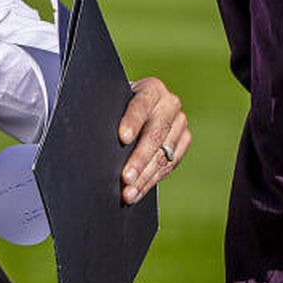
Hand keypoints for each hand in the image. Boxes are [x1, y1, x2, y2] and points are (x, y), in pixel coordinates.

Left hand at [117, 76, 188, 204]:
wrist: (136, 111)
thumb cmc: (118, 107)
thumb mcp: (114, 103)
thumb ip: (111, 113)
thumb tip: (98, 136)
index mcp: (151, 89)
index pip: (142, 105)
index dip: (132, 121)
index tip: (122, 138)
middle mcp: (170, 103)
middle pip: (155, 133)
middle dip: (139, 159)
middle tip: (126, 178)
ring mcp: (179, 123)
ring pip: (164, 154)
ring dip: (144, 177)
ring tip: (128, 193)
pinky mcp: (184, 141)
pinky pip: (169, 165)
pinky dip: (151, 181)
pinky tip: (137, 192)